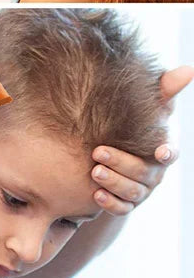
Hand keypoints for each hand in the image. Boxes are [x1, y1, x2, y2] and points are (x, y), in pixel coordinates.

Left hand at [90, 65, 192, 214]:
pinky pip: (121, 208)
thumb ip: (164, 91)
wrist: (112, 158)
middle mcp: (154, 173)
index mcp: (161, 151)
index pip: (170, 153)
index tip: (159, 151)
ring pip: (131, 191)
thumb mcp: (149, 110)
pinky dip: (110, 203)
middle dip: (122, 163)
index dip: (166, 152)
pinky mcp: (126, 204)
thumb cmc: (135, 128)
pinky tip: (96, 194)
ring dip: (113, 182)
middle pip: (142, 172)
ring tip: (94, 172)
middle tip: (98, 152)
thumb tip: (187, 69)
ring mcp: (141, 190)